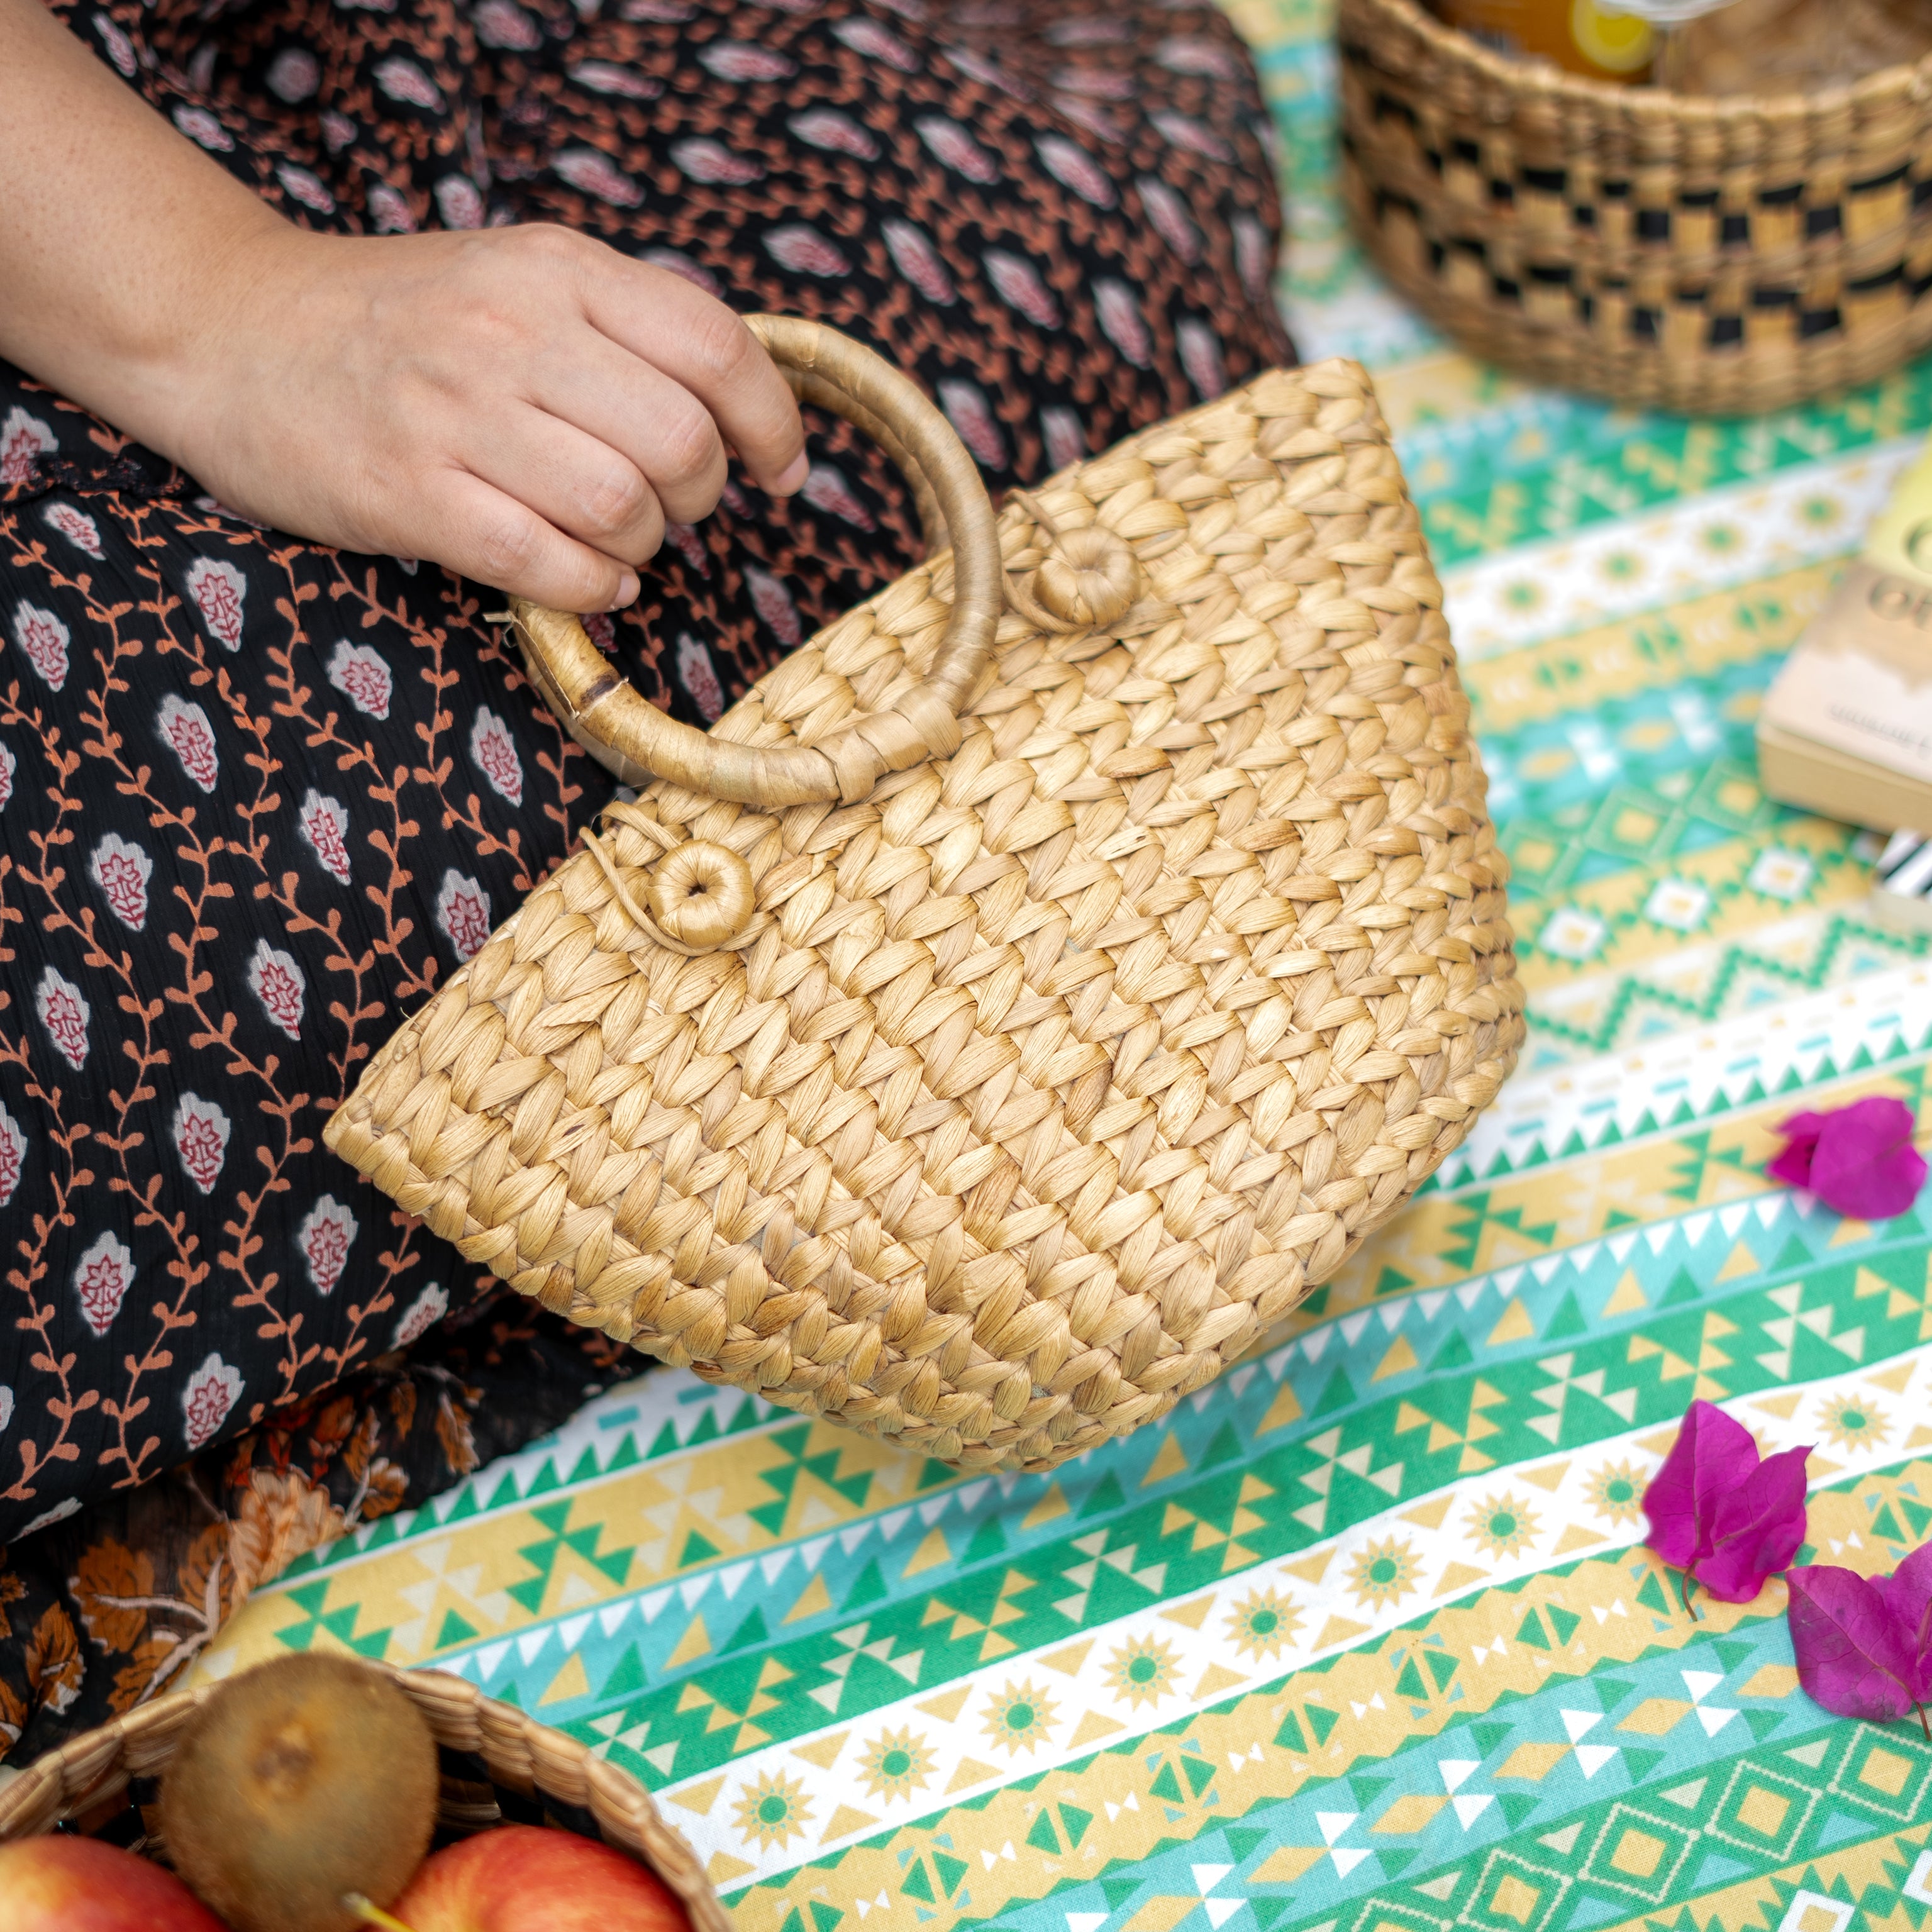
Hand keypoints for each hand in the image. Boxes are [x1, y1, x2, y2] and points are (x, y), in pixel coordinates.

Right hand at [162, 223, 807, 610]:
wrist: (231, 331)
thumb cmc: (405, 323)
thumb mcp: (522, 278)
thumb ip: (627, 327)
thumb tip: (747, 411)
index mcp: (558, 268)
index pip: (717, 347)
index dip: (773, 424)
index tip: (780, 471)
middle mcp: (511, 329)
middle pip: (680, 440)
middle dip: (700, 497)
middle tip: (671, 507)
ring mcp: (453, 412)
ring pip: (618, 506)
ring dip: (642, 546)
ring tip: (617, 540)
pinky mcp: (406, 492)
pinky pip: (544, 562)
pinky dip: (590, 587)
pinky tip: (587, 578)